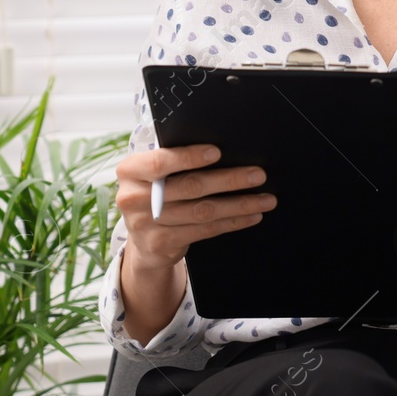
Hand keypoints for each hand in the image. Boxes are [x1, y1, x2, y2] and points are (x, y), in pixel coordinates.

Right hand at [113, 144, 275, 272]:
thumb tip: (223, 152)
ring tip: (265, 199)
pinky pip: (204, 230)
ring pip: (202, 211)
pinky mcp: (161, 244)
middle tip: (258, 175)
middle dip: (229, 180)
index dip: (189, 157)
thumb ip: (175, 162)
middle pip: (190, 186)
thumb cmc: (157, 194)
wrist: (144, 240)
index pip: (160, 162)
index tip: (217, 152)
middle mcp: (133, 197)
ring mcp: (145, 224)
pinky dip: (232, 222)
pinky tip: (250, 216)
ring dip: (239, 204)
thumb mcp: (155, 175)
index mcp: (131, 171)